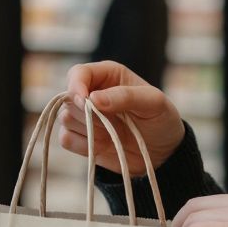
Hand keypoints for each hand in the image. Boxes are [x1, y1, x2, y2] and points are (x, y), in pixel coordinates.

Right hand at [59, 61, 185, 175]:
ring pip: (65, 119)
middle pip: (68, 98)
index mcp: (108, 75)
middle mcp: (92, 92)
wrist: (162, 153)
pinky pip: (65, 139)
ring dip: (88, 129)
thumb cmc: (161, 120)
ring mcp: (85, 116)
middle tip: (113, 122)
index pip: (78, 73)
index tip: (85, 102)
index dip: (76, 86)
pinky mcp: (81, 137)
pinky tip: (103, 145)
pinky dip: (83, 145)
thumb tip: (93, 98)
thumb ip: (125, 96)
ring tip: (112, 133)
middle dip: (87, 113)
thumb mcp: (153, 103)